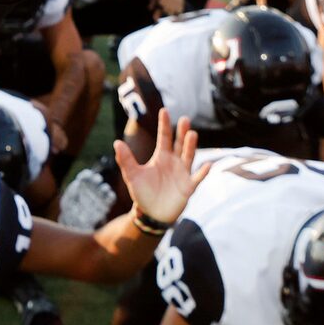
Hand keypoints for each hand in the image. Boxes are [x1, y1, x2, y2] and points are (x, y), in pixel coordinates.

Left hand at [111, 110, 203, 227]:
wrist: (151, 214)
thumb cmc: (142, 193)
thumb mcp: (132, 175)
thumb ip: (126, 160)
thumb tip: (117, 142)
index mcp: (161, 157)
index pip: (164, 137)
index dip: (164, 125)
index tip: (164, 110)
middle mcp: (174, 162)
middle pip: (179, 144)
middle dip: (181, 132)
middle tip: (184, 119)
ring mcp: (182, 174)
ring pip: (188, 157)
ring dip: (190, 146)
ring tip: (192, 134)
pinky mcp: (188, 187)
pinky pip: (197, 178)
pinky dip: (202, 172)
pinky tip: (207, 164)